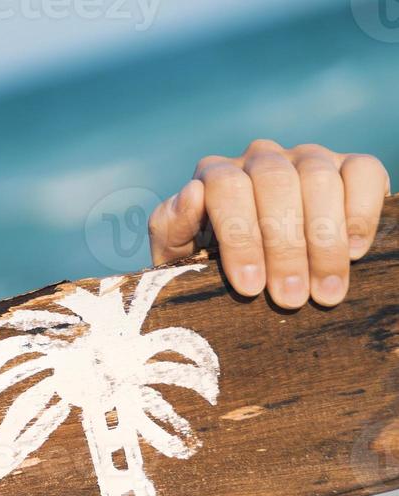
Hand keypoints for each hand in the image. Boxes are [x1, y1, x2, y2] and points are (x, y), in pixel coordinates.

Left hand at [149, 140, 390, 309]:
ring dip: (323, 241)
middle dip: (283, 247)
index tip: (249, 287)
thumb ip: (172, 227)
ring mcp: (307, 157)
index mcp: (216, 173)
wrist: (252, 268)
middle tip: (289, 299)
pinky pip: (363, 171)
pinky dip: (361, 211)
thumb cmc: (208, 264)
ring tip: (325, 293)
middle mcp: (261, 157)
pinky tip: (354, 253)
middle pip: (275, 183)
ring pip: (319, 179)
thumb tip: (192, 192)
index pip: (226, 187)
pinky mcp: (349, 165)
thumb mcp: (176, 253)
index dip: (240, 237)